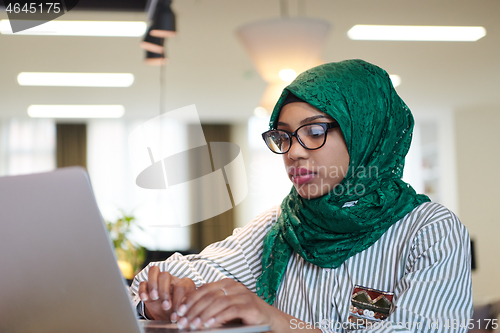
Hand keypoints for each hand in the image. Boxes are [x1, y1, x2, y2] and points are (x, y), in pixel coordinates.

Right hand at [138, 265, 195, 320]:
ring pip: (154, 271)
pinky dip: (143, 290)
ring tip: (154, 297)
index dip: (178, 299)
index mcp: (184, 283)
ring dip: (153, 285)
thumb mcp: (184, 310)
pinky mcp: (147, 287)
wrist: (170, 316)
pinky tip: (145, 298)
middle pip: (165, 276)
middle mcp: (171, 279)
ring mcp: (158, 281)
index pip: (181, 286)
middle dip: (164, 291)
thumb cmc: (179, 311)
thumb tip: (182, 309)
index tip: (177, 312)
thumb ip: (184, 307)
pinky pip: (143, 283)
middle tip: (165, 306)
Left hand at [172, 278, 294, 331]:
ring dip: (203, 314)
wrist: (269, 320)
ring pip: (218, 302)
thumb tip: (188, 314)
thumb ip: (210, 307)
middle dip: (193, 309)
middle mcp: (234, 286)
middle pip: (208, 295)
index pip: (204, 289)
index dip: (190, 300)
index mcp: (226, 284)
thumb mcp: (224, 308)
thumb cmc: (244, 316)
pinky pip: (230, 310)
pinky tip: (209, 324)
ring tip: (193, 325)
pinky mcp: (249, 305)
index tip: (179, 312)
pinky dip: (218, 317)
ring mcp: (243, 294)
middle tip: (183, 321)